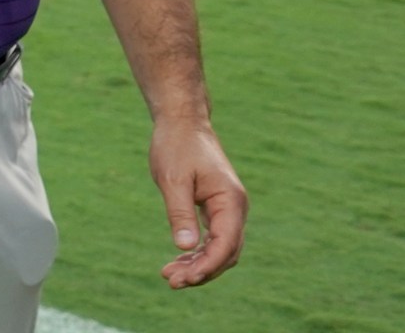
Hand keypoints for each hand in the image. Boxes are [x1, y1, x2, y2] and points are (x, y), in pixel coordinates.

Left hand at [149, 116, 245, 288]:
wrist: (182, 123)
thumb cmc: (176, 147)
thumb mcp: (173, 180)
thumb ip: (180, 213)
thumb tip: (185, 247)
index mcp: (231, 201)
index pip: (225, 244)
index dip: (207, 266)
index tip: (184, 279)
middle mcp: (235, 208)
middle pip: (226, 252)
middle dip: (201, 271)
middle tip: (171, 281)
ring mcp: (228, 209)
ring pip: (219, 248)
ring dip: (198, 264)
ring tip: (169, 276)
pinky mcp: (217, 208)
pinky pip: (213, 238)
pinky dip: (197, 252)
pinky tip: (179, 261)